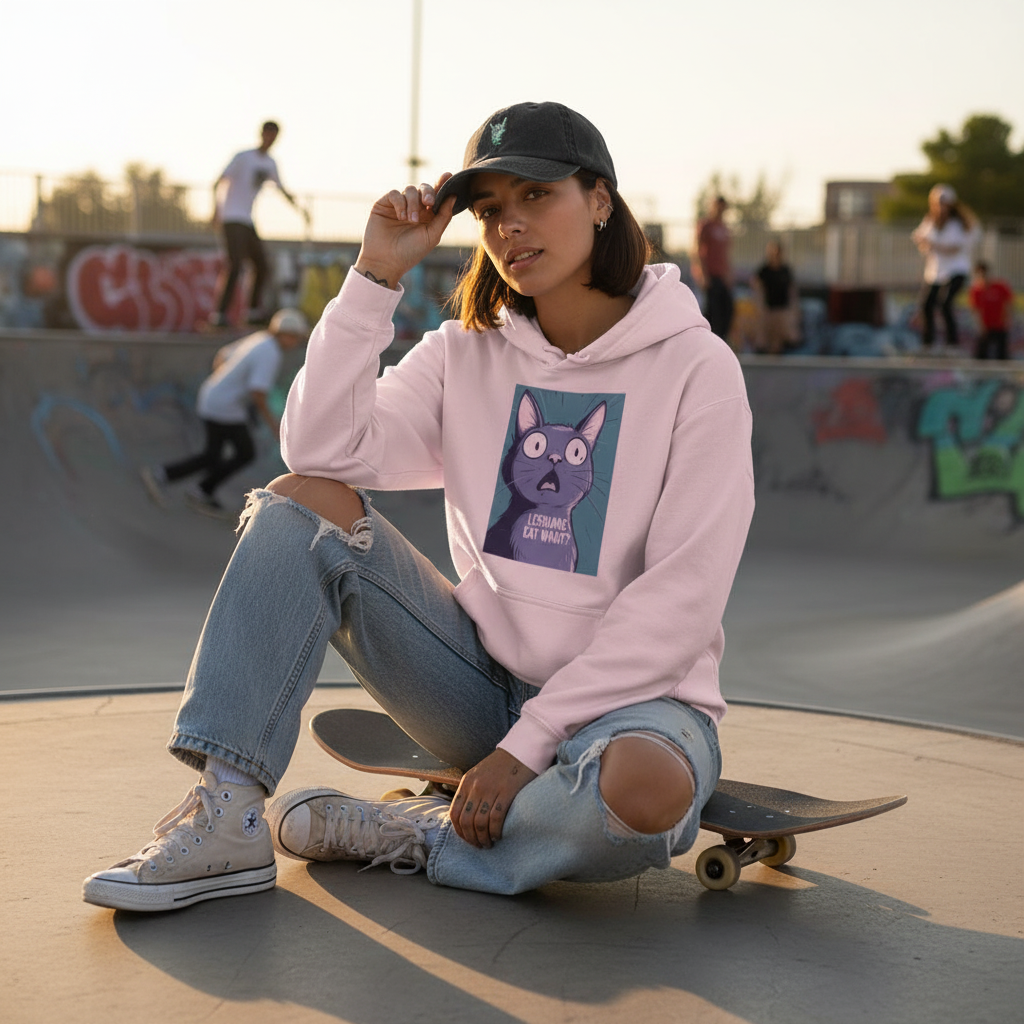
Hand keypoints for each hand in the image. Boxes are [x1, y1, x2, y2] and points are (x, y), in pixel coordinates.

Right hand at [353, 173, 455, 288]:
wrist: (386, 261)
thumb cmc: (410, 252)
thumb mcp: (432, 235)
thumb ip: (443, 216)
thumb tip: (453, 196)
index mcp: (428, 215)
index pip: (437, 195)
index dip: (442, 184)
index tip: (448, 176)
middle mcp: (414, 208)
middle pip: (424, 188)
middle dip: (428, 192)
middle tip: (429, 202)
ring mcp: (399, 205)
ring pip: (410, 190)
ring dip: (413, 204)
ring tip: (411, 220)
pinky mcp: (385, 204)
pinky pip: (395, 194)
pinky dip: (400, 203)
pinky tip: (401, 217)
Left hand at [449, 748, 537, 848]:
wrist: (522, 749)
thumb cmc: (502, 765)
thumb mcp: (480, 774)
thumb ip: (471, 791)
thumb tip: (466, 816)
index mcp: (467, 782)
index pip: (455, 812)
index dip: (459, 831)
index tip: (467, 839)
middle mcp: (476, 786)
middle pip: (466, 821)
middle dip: (471, 838)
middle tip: (479, 845)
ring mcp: (491, 789)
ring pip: (480, 822)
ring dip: (483, 838)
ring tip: (489, 844)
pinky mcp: (507, 792)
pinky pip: (496, 818)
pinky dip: (495, 831)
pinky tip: (498, 836)